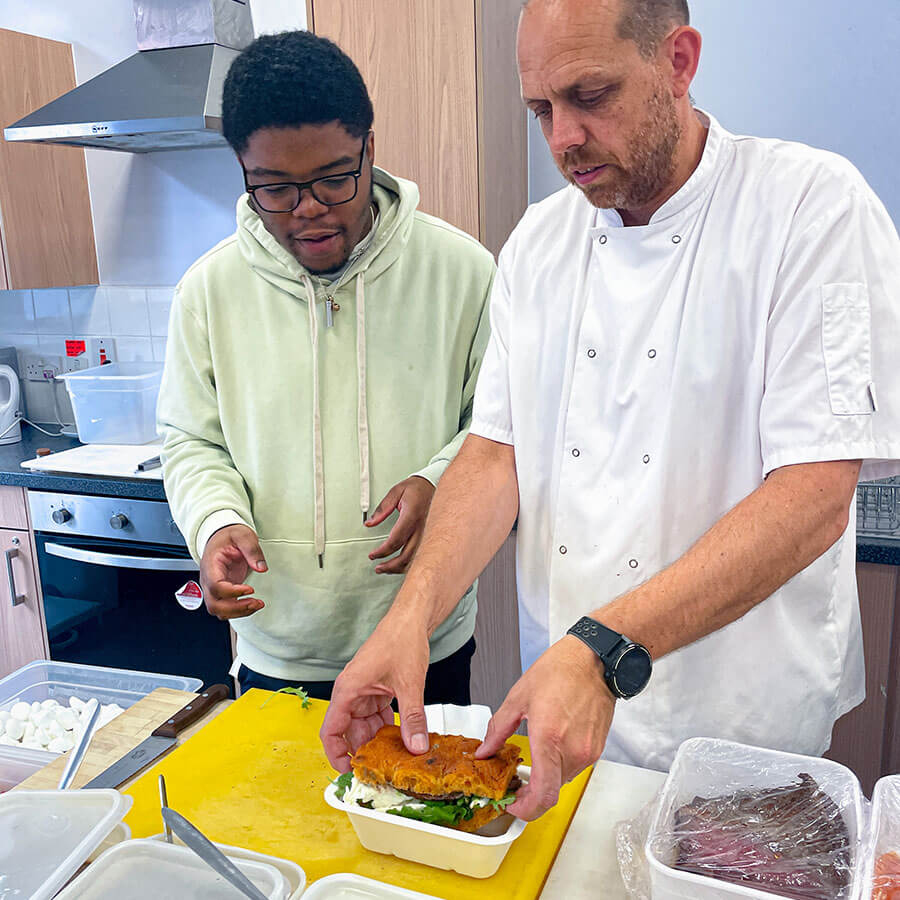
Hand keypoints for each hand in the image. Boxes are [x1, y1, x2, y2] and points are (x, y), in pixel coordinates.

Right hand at [199, 524, 267, 619]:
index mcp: (211, 565)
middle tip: (255, 602)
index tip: (250, 589)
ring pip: (218, 610)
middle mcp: (208, 579)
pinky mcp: (222, 592)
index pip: (215, 586)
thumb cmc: (228, 537)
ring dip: (237, 612)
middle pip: (214, 604)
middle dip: (235, 608)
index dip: (233, 591)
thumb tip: (261, 567)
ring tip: (256, 605)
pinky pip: (225, 608)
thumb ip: (252, 550)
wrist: (220, 537)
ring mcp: (213, 587)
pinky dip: (238, 611)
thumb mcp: (243, 535)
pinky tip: (252, 605)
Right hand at [321, 611, 430, 771]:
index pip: (331, 731)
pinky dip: (387, 727)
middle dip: (362, 752)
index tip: (349, 773)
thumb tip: (416, 747)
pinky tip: (402, 737)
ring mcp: (364, 690)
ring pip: (364, 725)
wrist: (411, 618)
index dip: (336, 756)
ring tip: (393, 758)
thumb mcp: (409, 684)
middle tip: (380, 771)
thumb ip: (412, 719)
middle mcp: (351, 692)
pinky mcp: (376, 688)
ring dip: (377, 741)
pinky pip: (376, 715)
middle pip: (348, 732)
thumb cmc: (401, 640)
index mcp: (348, 690)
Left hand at [366, 476, 435, 573]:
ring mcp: (429, 534)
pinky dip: (411, 564)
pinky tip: (402, 565)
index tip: (372, 555)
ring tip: (387, 569)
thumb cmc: (418, 488)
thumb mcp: (396, 492)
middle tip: (378, 567)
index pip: (395, 540)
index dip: (382, 551)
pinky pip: (423, 556)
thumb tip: (370, 523)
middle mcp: (423, 527)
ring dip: (400, 568)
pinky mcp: (432, 537)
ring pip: (416, 559)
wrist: (436, 484)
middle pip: (406, 555)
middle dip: (390, 565)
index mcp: (412, 515)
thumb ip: (382, 509)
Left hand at [476, 635, 614, 820]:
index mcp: (549, 739)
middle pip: (550, 791)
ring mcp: (588, 752)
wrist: (594, 660)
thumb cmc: (560, 671)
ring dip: (545, 777)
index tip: (511, 805)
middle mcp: (572, 751)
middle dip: (530, 792)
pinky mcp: (597, 748)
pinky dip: (559, 764)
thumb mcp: (519, 696)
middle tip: (515, 783)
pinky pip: (574, 766)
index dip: (524, 809)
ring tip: (532, 759)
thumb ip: (498, 728)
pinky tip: (550, 745)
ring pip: (562, 780)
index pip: (542, 795)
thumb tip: (485, 750)